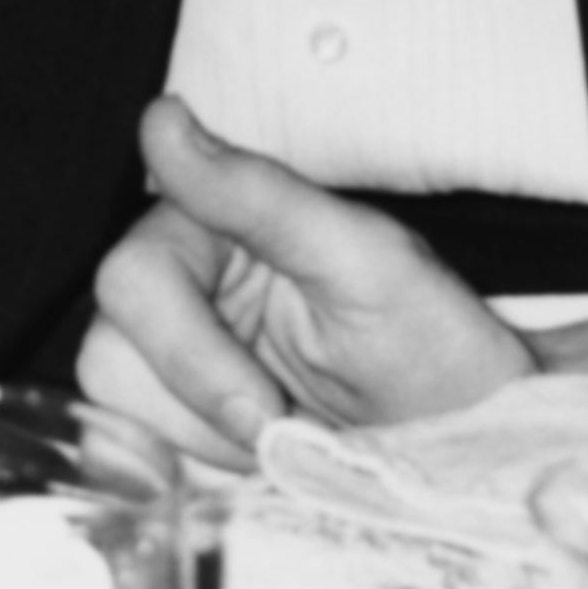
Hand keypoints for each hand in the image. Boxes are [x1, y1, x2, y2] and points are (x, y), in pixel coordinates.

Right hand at [79, 99, 541, 467]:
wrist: (476, 444)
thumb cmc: (436, 345)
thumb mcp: (366, 262)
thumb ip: (258, 193)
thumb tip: (162, 118)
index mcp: (212, 222)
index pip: (133, 279)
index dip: (191, 358)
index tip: (268, 410)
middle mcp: (182, 280)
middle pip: (110, 351)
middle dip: (202, 408)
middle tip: (285, 427)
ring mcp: (175, 353)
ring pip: (118, 408)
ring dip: (205, 443)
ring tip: (287, 435)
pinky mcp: (180, 419)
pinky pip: (137, 454)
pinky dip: (199, 470)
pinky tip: (259, 461)